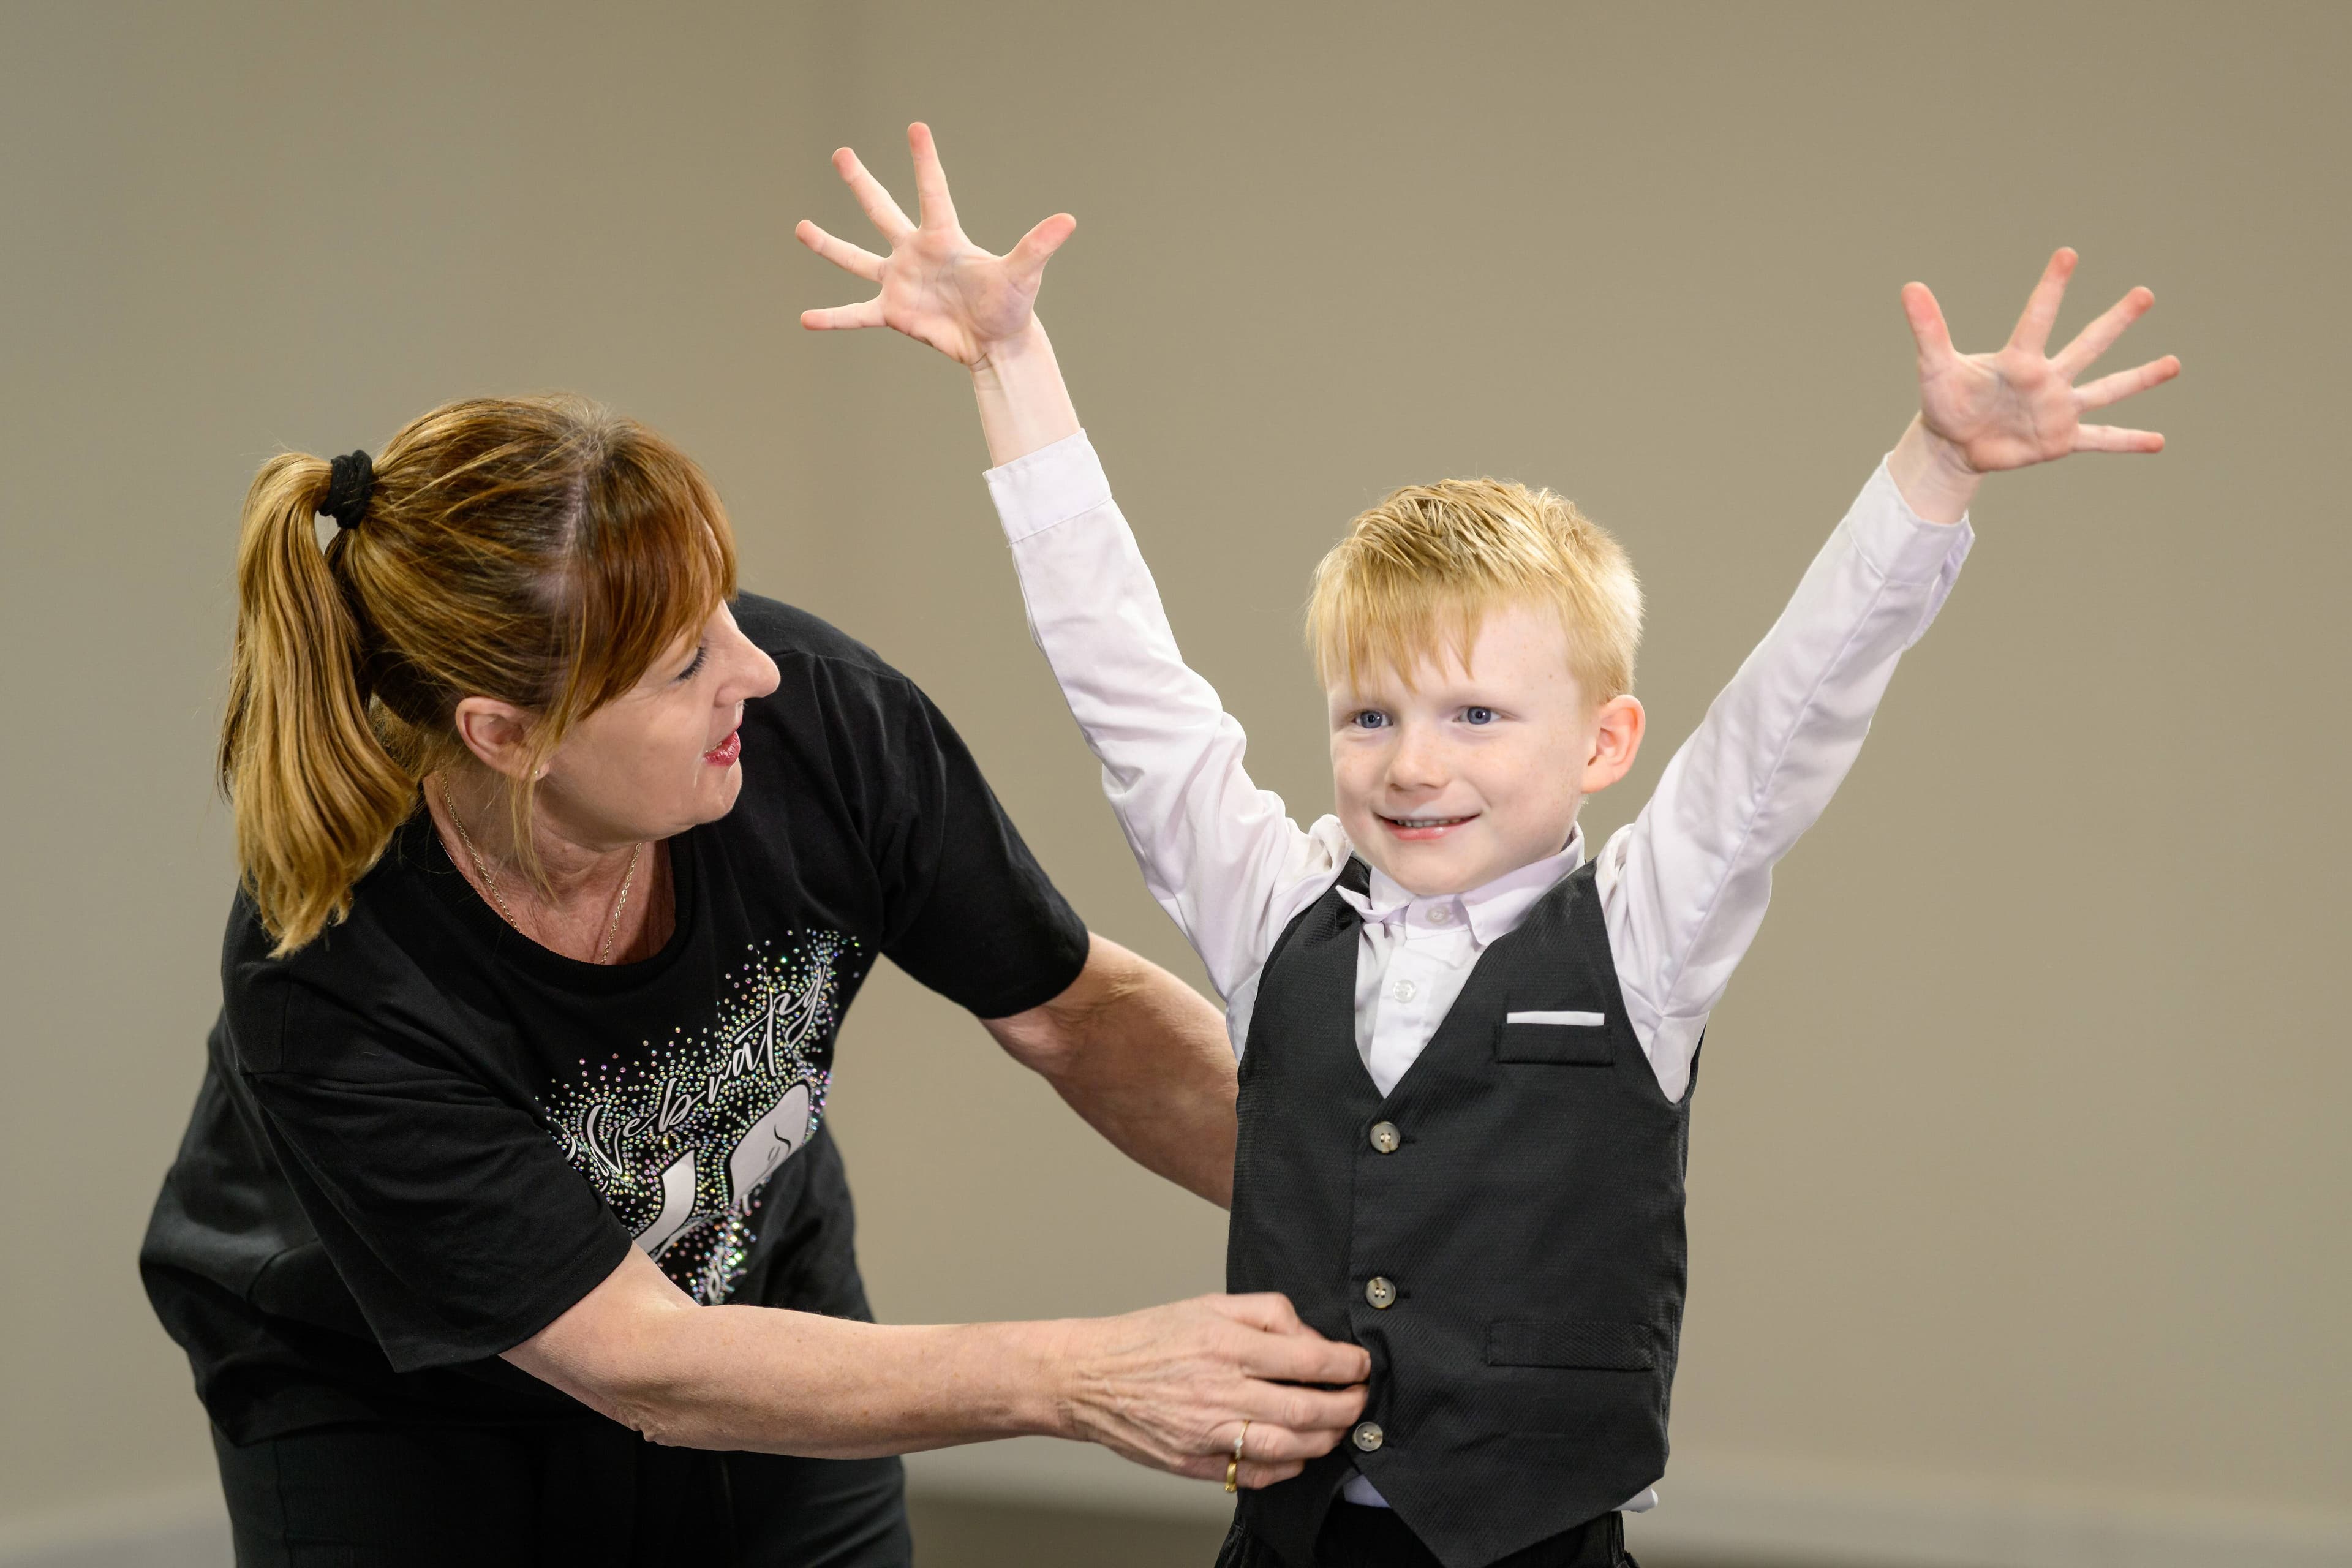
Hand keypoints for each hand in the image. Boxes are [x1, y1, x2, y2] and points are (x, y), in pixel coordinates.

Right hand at [797, 123, 1074, 368]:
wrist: (996, 344)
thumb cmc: (1011, 305)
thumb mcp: (1023, 274)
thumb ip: (1038, 246)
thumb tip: (1069, 220)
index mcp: (944, 237)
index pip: (933, 191)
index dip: (925, 160)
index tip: (917, 127)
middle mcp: (915, 252)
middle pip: (882, 210)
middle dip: (862, 183)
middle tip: (841, 154)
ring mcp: (899, 281)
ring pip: (856, 257)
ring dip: (828, 244)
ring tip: (800, 227)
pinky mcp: (892, 312)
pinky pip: (855, 314)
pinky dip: (832, 318)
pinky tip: (805, 319)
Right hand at [1052, 1293, 1371, 1488]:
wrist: (1089, 1378)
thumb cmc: (1148, 1338)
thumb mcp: (1208, 1305)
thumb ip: (1266, 1313)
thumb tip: (1309, 1337)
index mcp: (1226, 1344)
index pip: (1308, 1357)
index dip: (1347, 1364)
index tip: (1360, 1365)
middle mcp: (1220, 1389)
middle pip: (1307, 1407)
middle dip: (1348, 1407)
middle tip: (1361, 1400)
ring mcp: (1208, 1431)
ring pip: (1288, 1445)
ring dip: (1325, 1439)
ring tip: (1338, 1428)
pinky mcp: (1195, 1462)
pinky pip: (1256, 1473)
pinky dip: (1287, 1466)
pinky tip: (1298, 1453)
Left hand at [1890, 248, 2179, 518]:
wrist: (1953, 443)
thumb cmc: (1946, 400)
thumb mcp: (1934, 368)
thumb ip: (1928, 329)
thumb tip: (1909, 286)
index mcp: (2018, 359)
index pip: (2037, 318)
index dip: (2050, 287)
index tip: (2067, 253)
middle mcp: (2047, 379)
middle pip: (2086, 345)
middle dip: (2114, 321)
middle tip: (2145, 294)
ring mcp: (2058, 409)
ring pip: (2106, 389)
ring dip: (2140, 378)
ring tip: (2174, 363)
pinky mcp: (2060, 441)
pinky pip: (2100, 439)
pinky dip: (2127, 441)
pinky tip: (2159, 442)